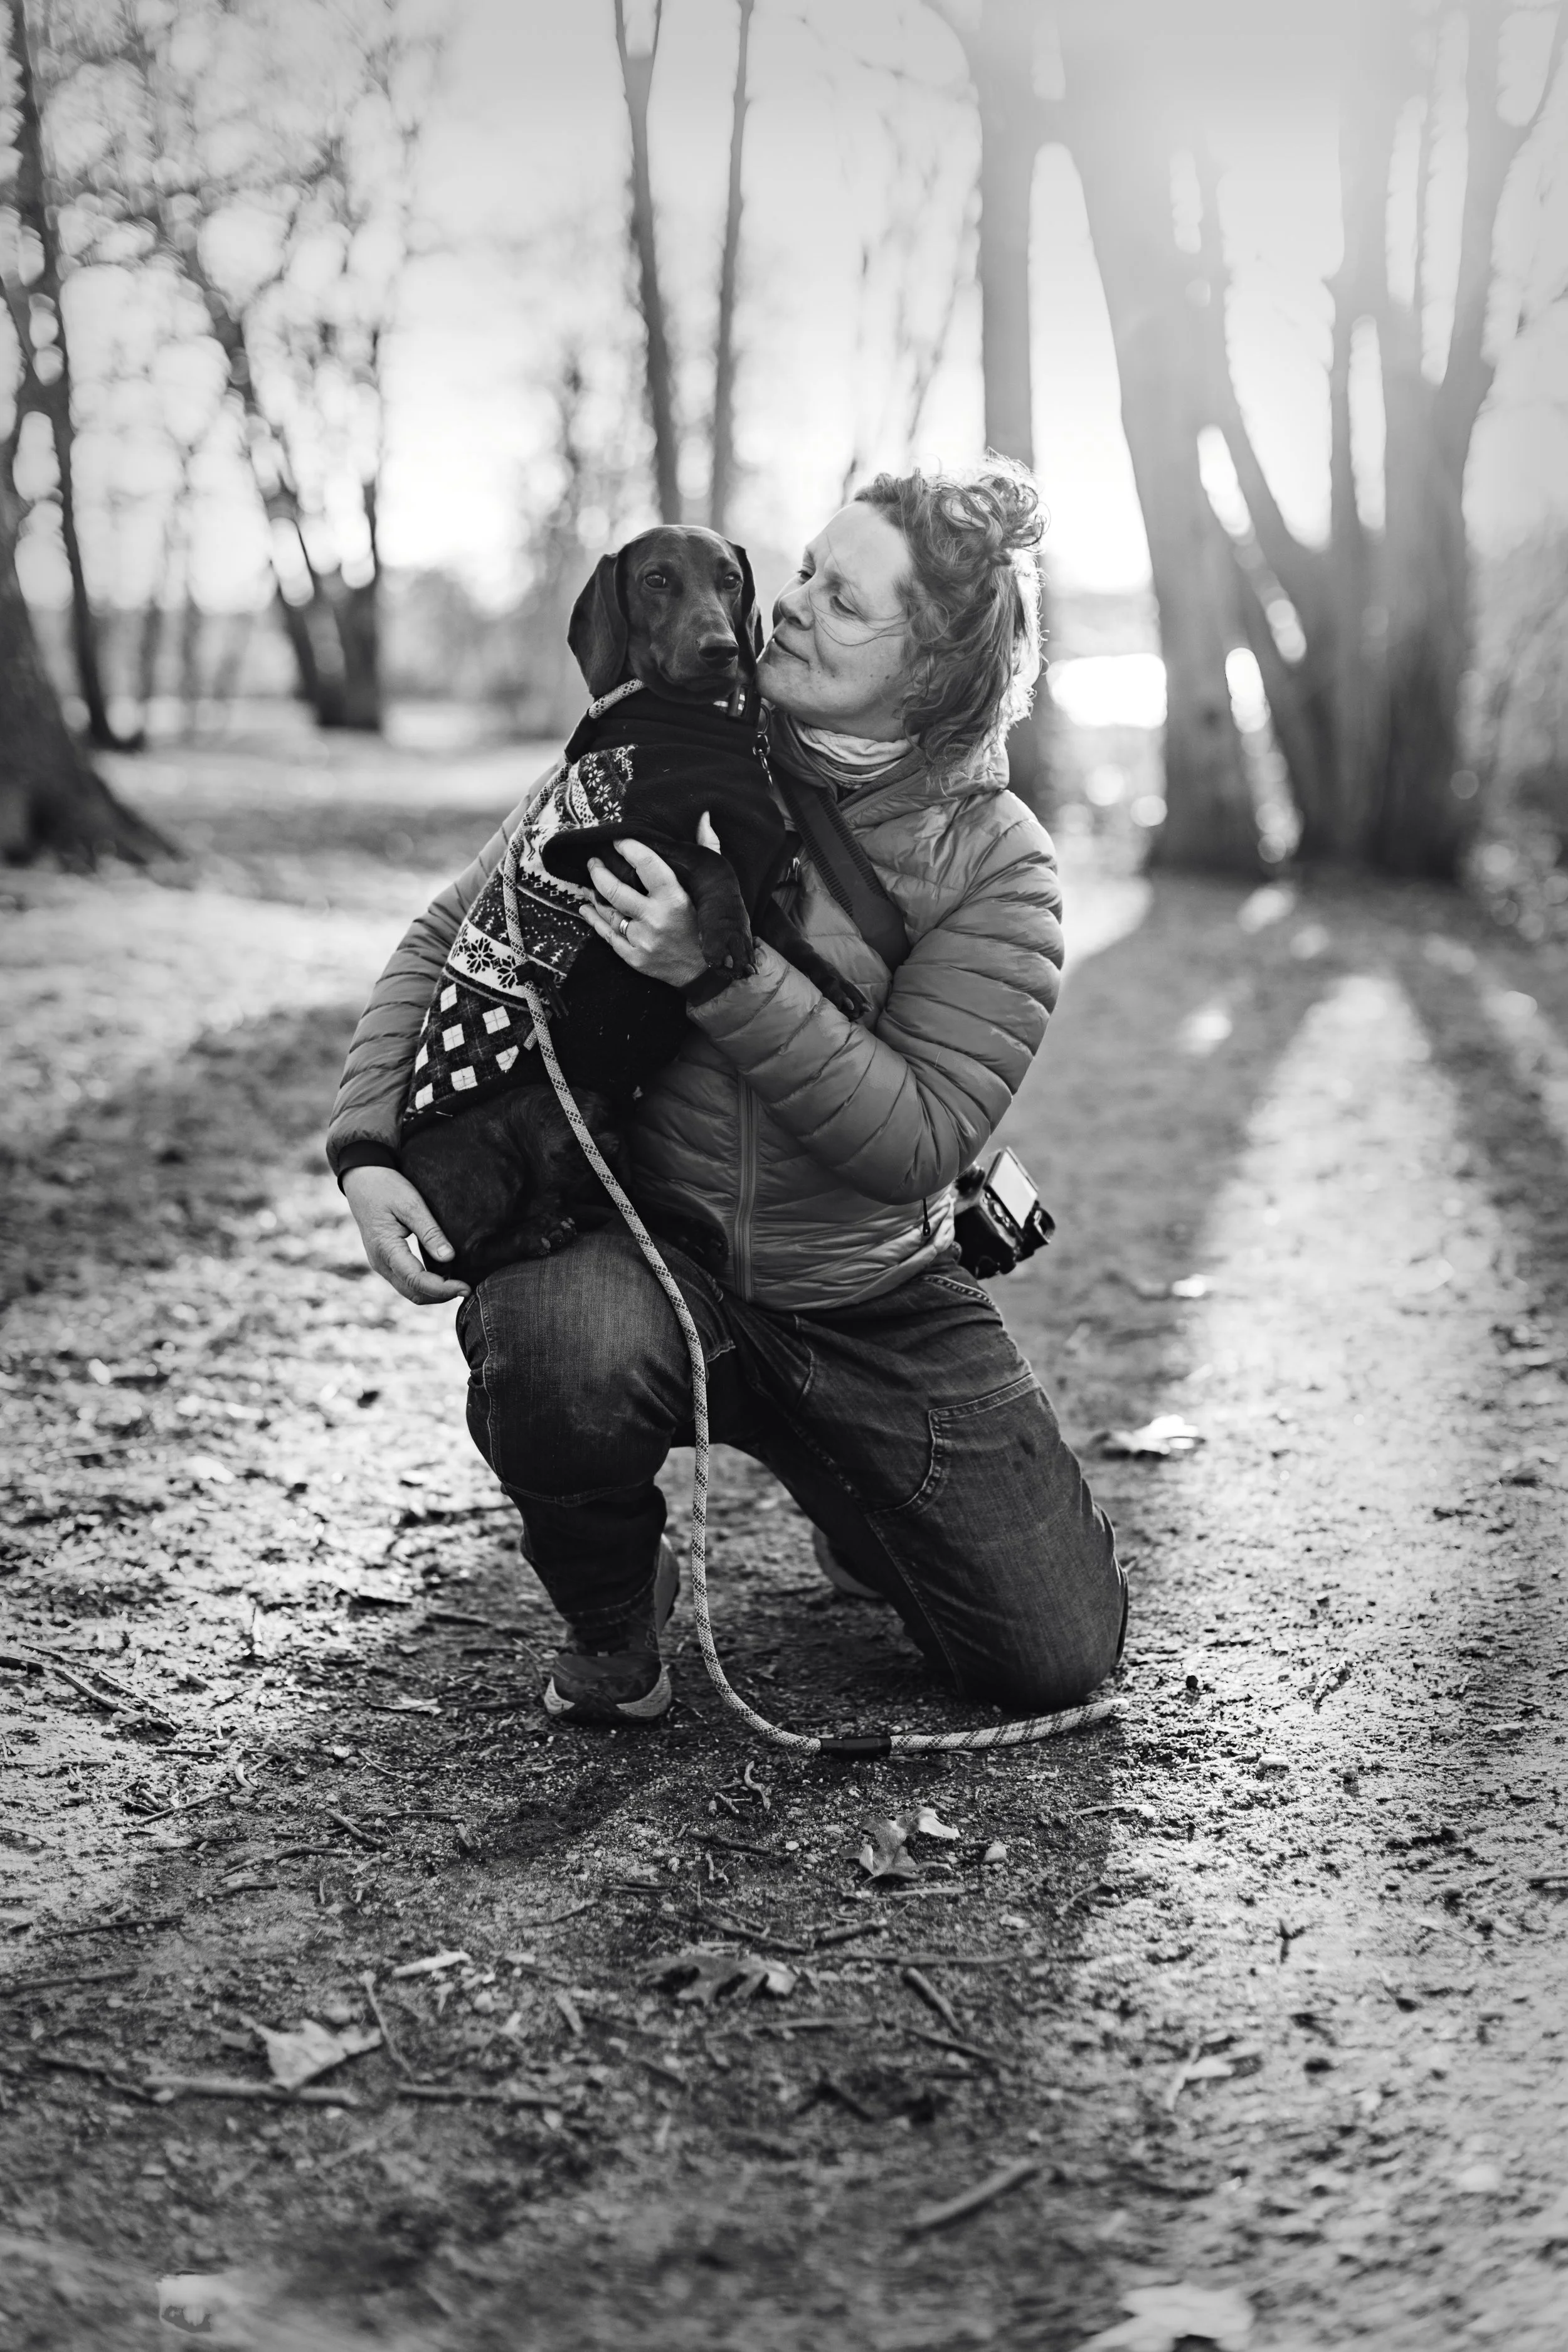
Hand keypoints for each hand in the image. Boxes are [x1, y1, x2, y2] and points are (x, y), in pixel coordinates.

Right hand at [341, 1166, 469, 1305]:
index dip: (443, 1289)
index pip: (416, 1280)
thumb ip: (429, 1232)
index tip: (466, 1287)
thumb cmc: (386, 1187)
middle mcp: (380, 1262)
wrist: (362, 1179)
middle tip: (467, 1288)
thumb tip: (449, 1258)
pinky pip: (406, 1280)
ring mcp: (381, 1263)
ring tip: (459, 1282)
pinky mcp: (385, 1260)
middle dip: (441, 1296)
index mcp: (385, 1249)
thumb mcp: (411, 1204)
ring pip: (410, 1290)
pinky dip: (426, 1283)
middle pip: (413, 1293)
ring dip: (434, 1292)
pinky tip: (445, 1274)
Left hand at [580, 813, 723, 988]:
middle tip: (594, 861)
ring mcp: (643, 940)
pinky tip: (587, 909)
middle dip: (599, 872)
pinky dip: (594, 920)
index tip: (617, 840)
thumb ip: (708, 849)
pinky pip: (607, 936)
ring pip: (608, 912)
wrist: (710, 973)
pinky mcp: (635, 958)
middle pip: (615, 890)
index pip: (645, 864)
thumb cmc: (711, 925)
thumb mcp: (714, 887)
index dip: (628, 848)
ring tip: (589, 883)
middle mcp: (656, 919)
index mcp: (675, 898)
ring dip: (594, 896)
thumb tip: (703, 817)